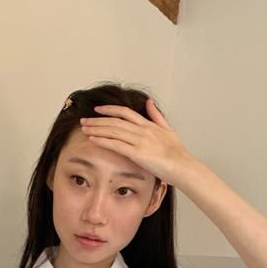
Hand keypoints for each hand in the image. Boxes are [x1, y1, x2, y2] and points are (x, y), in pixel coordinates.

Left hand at [79, 97, 193, 186]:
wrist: (182, 166)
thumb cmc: (177, 153)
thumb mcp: (168, 129)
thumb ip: (156, 115)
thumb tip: (149, 101)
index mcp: (148, 124)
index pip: (125, 112)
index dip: (109, 110)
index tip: (97, 110)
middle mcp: (142, 130)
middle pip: (115, 121)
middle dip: (97, 120)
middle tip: (84, 121)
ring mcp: (140, 141)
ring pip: (113, 131)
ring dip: (96, 129)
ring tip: (84, 129)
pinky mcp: (138, 153)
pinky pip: (116, 145)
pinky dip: (103, 141)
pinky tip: (93, 139)